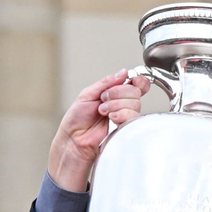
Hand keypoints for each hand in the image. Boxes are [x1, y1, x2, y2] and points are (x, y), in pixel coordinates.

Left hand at [48, 69, 150, 191]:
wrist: (74, 138)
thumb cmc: (77, 118)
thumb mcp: (88, 94)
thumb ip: (106, 82)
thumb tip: (123, 73)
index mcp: (114, 92)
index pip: (136, 84)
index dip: (137, 81)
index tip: (132, 80)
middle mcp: (122, 103)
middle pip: (135, 92)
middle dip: (117, 93)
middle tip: (103, 99)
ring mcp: (124, 116)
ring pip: (135, 104)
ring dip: (116, 105)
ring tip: (103, 111)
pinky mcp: (125, 127)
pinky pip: (132, 116)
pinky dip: (121, 114)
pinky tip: (111, 118)